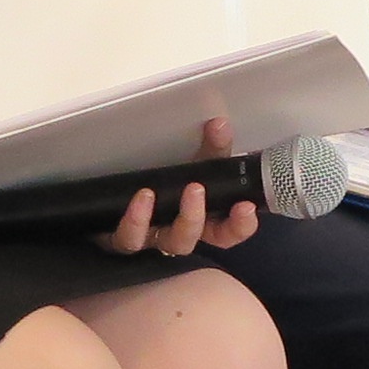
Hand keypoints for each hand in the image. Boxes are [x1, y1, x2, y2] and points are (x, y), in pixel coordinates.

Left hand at [96, 114, 261, 256]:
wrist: (128, 191)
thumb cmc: (173, 181)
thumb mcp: (196, 164)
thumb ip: (212, 149)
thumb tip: (219, 125)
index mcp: (200, 223)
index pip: (226, 234)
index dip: (239, 226)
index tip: (245, 207)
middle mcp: (175, 235)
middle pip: (188, 242)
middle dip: (193, 218)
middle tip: (196, 188)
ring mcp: (148, 238)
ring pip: (155, 243)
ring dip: (151, 220)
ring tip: (149, 193)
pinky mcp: (123, 236)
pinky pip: (124, 238)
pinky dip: (132, 221)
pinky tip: (138, 199)